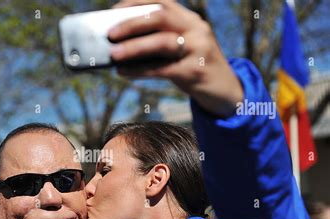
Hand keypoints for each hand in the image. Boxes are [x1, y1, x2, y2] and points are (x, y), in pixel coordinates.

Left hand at [109, 0, 243, 116]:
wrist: (225, 92)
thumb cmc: (193, 68)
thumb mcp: (182, 48)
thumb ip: (159, 41)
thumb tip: (119, 44)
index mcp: (190, 19)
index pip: (161, 1)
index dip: (135, 4)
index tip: (112, 12)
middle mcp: (196, 29)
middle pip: (161, 17)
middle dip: (131, 24)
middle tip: (109, 34)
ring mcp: (198, 49)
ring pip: (162, 43)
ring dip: (133, 48)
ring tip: (113, 55)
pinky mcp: (195, 72)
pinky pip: (162, 69)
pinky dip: (139, 70)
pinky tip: (123, 71)